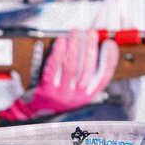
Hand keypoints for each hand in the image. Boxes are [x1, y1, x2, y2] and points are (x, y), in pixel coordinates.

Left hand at [0, 29, 119, 121]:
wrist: (35, 113)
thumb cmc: (58, 97)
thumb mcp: (77, 91)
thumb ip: (87, 73)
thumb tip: (95, 46)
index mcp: (88, 95)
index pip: (104, 76)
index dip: (109, 59)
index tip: (110, 43)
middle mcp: (77, 96)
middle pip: (88, 68)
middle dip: (90, 47)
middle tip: (90, 32)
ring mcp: (61, 93)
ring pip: (71, 66)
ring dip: (75, 46)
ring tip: (76, 32)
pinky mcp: (46, 89)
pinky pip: (53, 68)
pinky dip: (58, 53)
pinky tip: (61, 41)